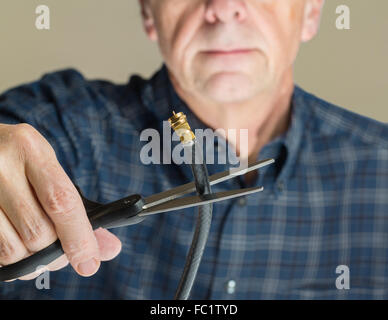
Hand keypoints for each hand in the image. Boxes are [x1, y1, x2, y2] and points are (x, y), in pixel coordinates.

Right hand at [0, 123, 121, 279]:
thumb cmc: (19, 161)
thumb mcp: (49, 169)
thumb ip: (78, 209)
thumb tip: (111, 249)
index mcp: (31, 148)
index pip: (61, 202)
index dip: (78, 238)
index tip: (89, 263)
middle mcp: (0, 165)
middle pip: (38, 232)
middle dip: (54, 252)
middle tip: (57, 251)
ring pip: (12, 249)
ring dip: (29, 260)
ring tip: (33, 247)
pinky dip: (9, 259)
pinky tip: (15, 244)